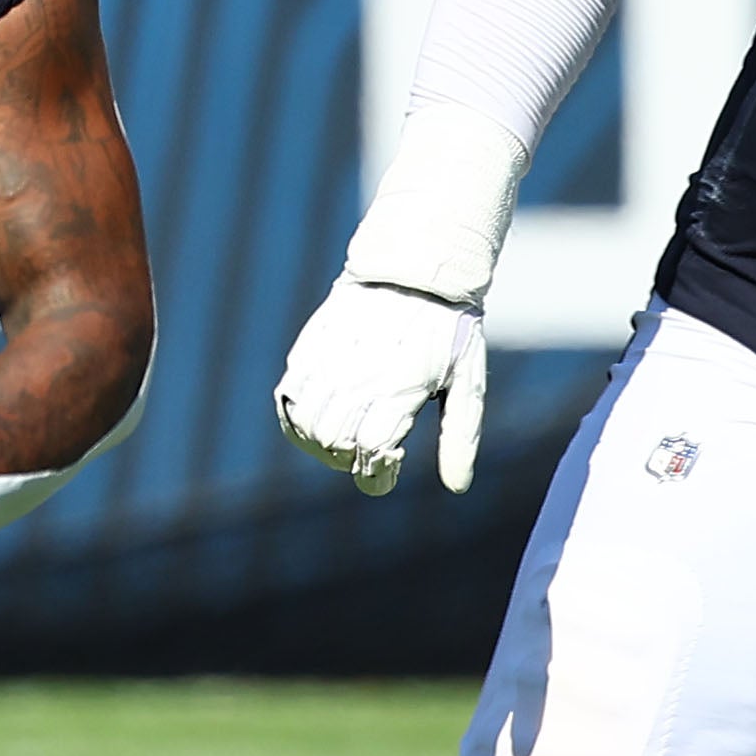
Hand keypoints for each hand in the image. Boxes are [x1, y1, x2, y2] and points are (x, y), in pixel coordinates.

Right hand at [274, 276, 485, 495]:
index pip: (372, 451)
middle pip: (335, 443)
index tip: (390, 470)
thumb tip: (457, 487)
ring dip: (323, 445)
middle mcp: (359, 376)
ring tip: (345, 439)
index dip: (377, 475)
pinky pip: (288, 399)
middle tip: (369, 453)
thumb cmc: (448, 330)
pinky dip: (298, 421)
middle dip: (351, 461)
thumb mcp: (467, 382)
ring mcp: (328, 362)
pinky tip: (321, 420)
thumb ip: (461, 437)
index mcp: (400, 387)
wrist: (412, 268)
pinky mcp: (308, 350)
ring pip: (307, 426)